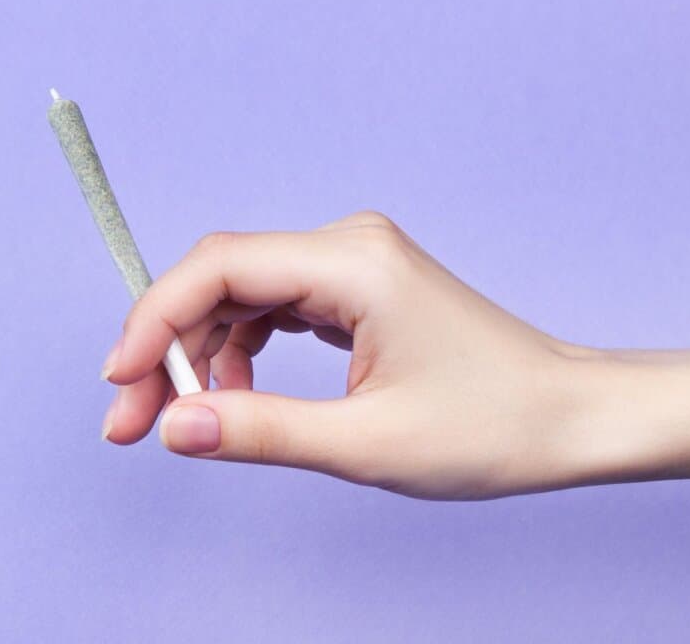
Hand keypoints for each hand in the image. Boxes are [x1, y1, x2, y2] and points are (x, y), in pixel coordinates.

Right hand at [100, 211, 605, 499]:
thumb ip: (259, 430)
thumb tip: (173, 424)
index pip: (219, 266)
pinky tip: (237, 394)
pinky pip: (278, 304)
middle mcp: (350, 245)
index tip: (119, 383)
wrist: (571, 416)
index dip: (154, 320)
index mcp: (353, 264)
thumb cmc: (493, 426)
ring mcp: (357, 262)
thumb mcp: (366, 445)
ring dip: (202, 350)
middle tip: (132, 422)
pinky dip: (244, 347)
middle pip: (222, 278)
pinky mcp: (362, 287)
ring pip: (244, 292)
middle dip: (170, 346)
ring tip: (184, 417)